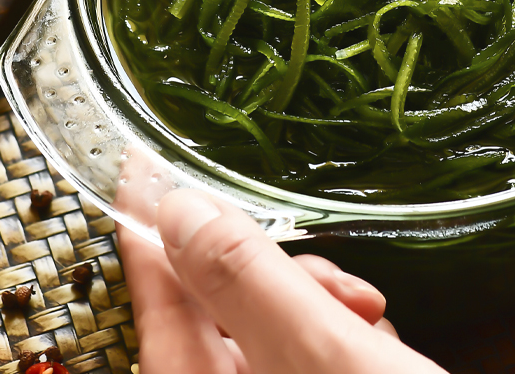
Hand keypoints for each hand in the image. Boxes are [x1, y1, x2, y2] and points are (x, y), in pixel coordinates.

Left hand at [117, 190, 447, 373]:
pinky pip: (305, 342)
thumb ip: (244, 281)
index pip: (154, 293)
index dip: (145, 220)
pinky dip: (339, 327)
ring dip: (318, 300)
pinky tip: (372, 337)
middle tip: (338, 281)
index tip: (142, 160)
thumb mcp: (317, 356)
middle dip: (277, 272)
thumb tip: (178, 209)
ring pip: (270, 316)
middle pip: (221, 303)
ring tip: (366, 314)